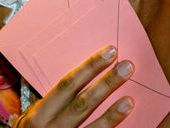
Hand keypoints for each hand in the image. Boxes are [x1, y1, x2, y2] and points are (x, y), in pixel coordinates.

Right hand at [14, 45, 133, 127]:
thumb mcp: (42, 115)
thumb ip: (61, 100)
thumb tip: (96, 74)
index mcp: (40, 113)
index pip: (67, 85)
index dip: (90, 67)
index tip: (111, 51)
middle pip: (81, 103)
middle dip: (105, 84)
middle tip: (127, 66)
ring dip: (111, 115)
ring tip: (129, 101)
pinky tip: (122, 120)